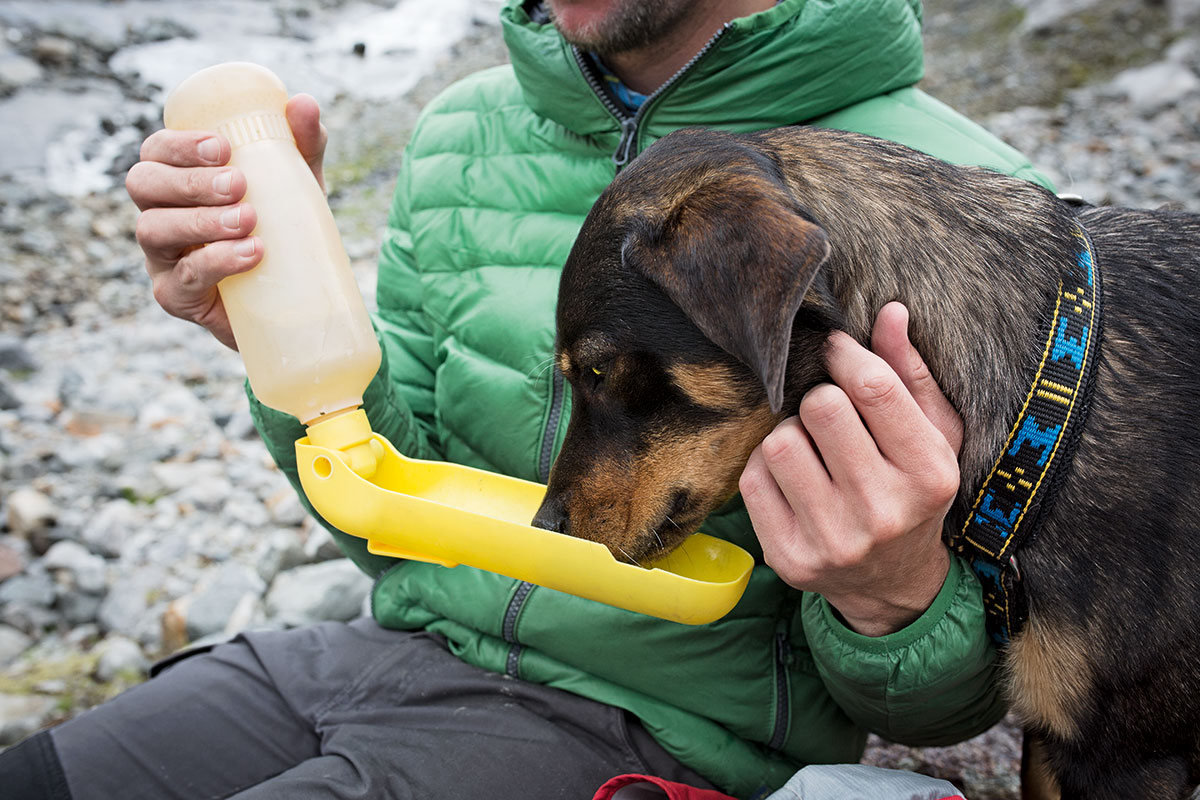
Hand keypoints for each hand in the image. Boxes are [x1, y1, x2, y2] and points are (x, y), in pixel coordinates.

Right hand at [126, 94, 327, 349]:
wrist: (296, 300)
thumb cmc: (283, 231)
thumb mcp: (296, 186)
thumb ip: (300, 146)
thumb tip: (303, 103)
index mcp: (178, 181)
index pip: (156, 151)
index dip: (179, 144)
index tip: (222, 147)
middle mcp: (160, 214)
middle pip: (143, 184)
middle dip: (187, 180)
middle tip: (237, 184)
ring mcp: (162, 259)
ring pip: (153, 229)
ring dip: (200, 220)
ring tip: (248, 220)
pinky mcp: (176, 297)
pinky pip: (181, 278)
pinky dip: (215, 261)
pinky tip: (250, 254)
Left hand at [739, 302, 962, 635]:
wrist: (892, 585)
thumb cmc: (913, 493)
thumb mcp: (934, 436)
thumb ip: (911, 373)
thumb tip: (890, 312)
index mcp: (929, 475)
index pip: (874, 388)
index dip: (845, 355)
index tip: (835, 349)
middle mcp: (883, 513)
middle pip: (820, 409)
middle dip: (819, 398)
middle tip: (828, 413)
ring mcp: (833, 541)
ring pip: (779, 443)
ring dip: (790, 434)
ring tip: (812, 449)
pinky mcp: (789, 558)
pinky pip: (753, 480)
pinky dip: (766, 468)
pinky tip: (792, 478)